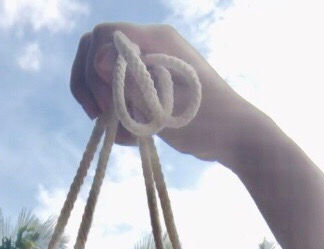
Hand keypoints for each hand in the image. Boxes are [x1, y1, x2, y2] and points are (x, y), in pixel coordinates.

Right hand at [70, 21, 257, 164]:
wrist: (233, 137)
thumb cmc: (205, 121)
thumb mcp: (163, 105)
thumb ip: (129, 81)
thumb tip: (96, 57)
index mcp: (156, 40)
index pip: (103, 36)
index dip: (92, 67)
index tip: (104, 103)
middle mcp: (151, 46)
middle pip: (97, 52)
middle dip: (90, 84)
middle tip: (99, 115)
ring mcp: (150, 66)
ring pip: (105, 75)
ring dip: (104, 104)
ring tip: (120, 133)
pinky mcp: (151, 86)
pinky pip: (120, 93)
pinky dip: (118, 115)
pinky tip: (130, 136)